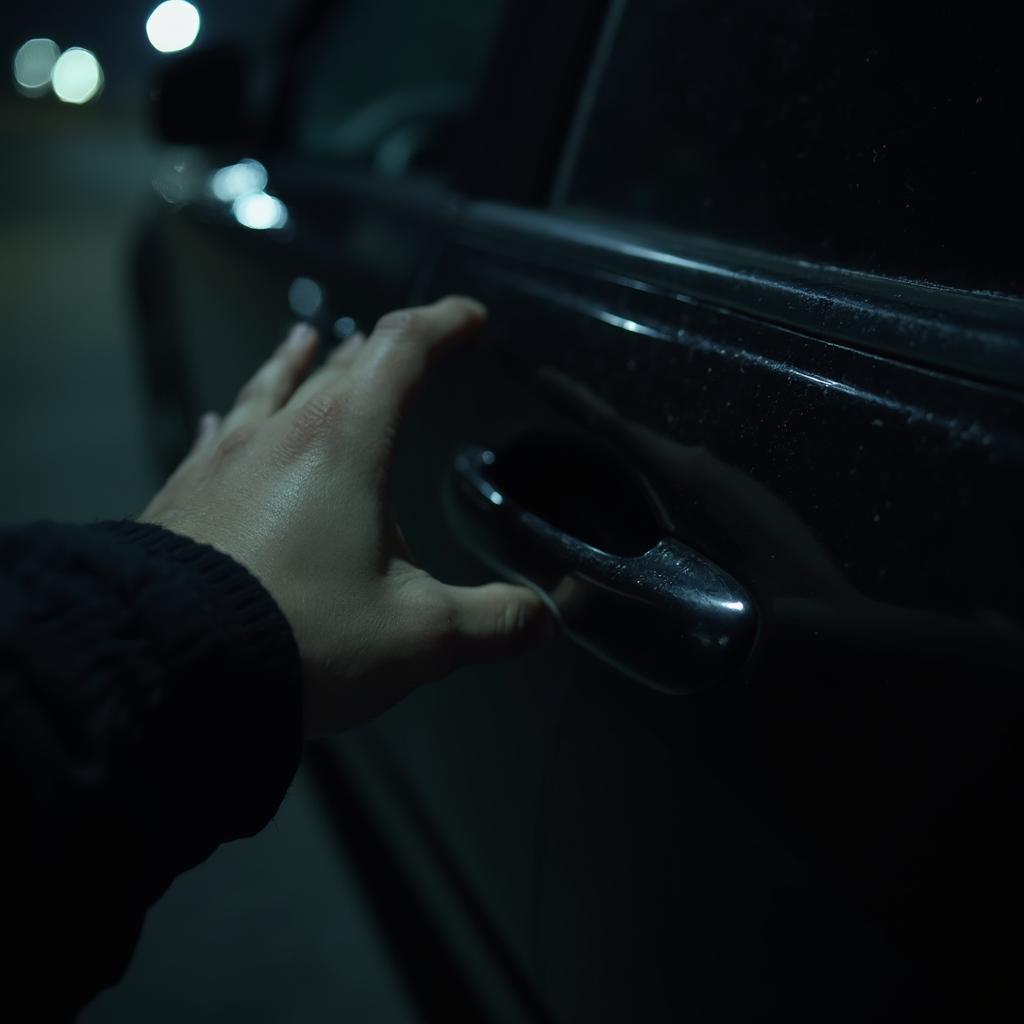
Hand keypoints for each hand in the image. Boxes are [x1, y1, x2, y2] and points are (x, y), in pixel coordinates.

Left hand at [142, 296, 549, 736]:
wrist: (163, 666)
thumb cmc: (297, 637)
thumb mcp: (416, 635)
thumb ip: (491, 621)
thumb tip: (543, 618)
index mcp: (345, 444)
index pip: (401, 352)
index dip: (442, 324)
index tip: (469, 317)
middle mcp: (280, 435)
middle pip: (337, 366)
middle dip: (378, 350)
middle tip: (404, 345)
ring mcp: (222, 462)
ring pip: (266, 391)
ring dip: (295, 364)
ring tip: (303, 339)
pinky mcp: (181, 497)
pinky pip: (211, 440)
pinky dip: (230, 422)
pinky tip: (216, 421)